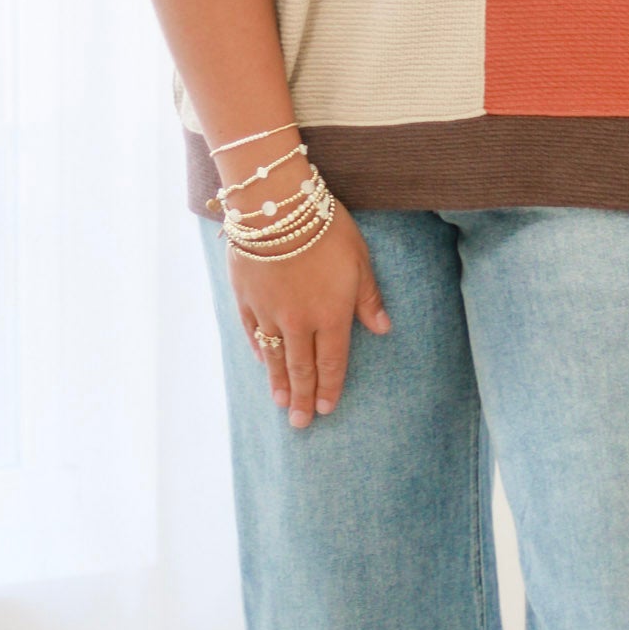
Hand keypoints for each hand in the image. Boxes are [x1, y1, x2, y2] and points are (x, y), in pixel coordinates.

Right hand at [228, 196, 392, 427]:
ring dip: (279, 382)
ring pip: (274, 357)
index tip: (327, 409)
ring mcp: (269, 313)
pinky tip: (261, 362)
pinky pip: (253, 333)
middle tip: (301, 424)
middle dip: (303, 397)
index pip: (331, 362)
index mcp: (330, 314)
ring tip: (281, 403)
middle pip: (301, 368)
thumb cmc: (325, 226)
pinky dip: (258, 351)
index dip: (330, 387)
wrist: (275, 206)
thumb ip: (368, 297)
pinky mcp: (246, 299)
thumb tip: (383, 328)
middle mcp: (298, 322)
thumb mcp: (359, 257)